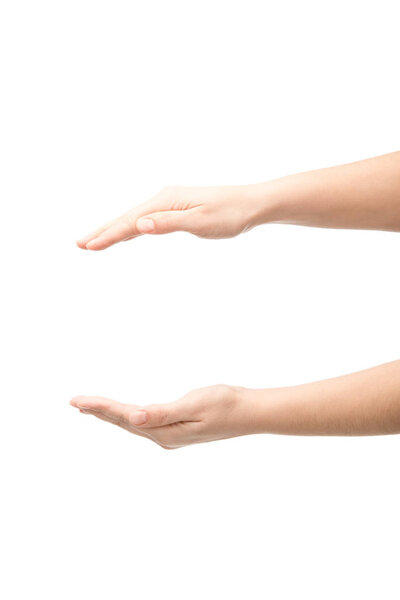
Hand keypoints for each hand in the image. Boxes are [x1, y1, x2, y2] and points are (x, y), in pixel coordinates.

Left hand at [70, 385, 260, 448]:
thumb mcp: (194, 406)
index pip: (125, 417)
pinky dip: (128, 416)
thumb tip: (133, 418)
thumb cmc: (226, 404)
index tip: (77, 401)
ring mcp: (171, 436)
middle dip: (99, 412)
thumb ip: (162, 413)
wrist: (251, 412)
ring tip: (92, 409)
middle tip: (75, 402)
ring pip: (133, 423)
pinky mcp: (178, 430)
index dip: (100, 408)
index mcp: (165, 432)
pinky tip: (127, 415)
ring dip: (111, 415)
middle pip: (124, 422)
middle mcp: (164, 437)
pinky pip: (145, 422)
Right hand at [76, 184, 263, 250]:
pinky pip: (147, 220)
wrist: (252, 204)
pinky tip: (128, 234)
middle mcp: (164, 199)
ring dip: (114, 230)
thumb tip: (139, 225)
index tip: (88, 246)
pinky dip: (131, 228)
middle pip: (127, 218)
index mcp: (166, 201)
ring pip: (135, 219)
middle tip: (80, 244)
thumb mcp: (200, 222)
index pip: (131, 222)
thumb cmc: (230, 214)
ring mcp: (169, 203)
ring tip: (95, 240)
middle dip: (103, 231)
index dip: (108, 235)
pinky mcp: (177, 209)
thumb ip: (169, 224)